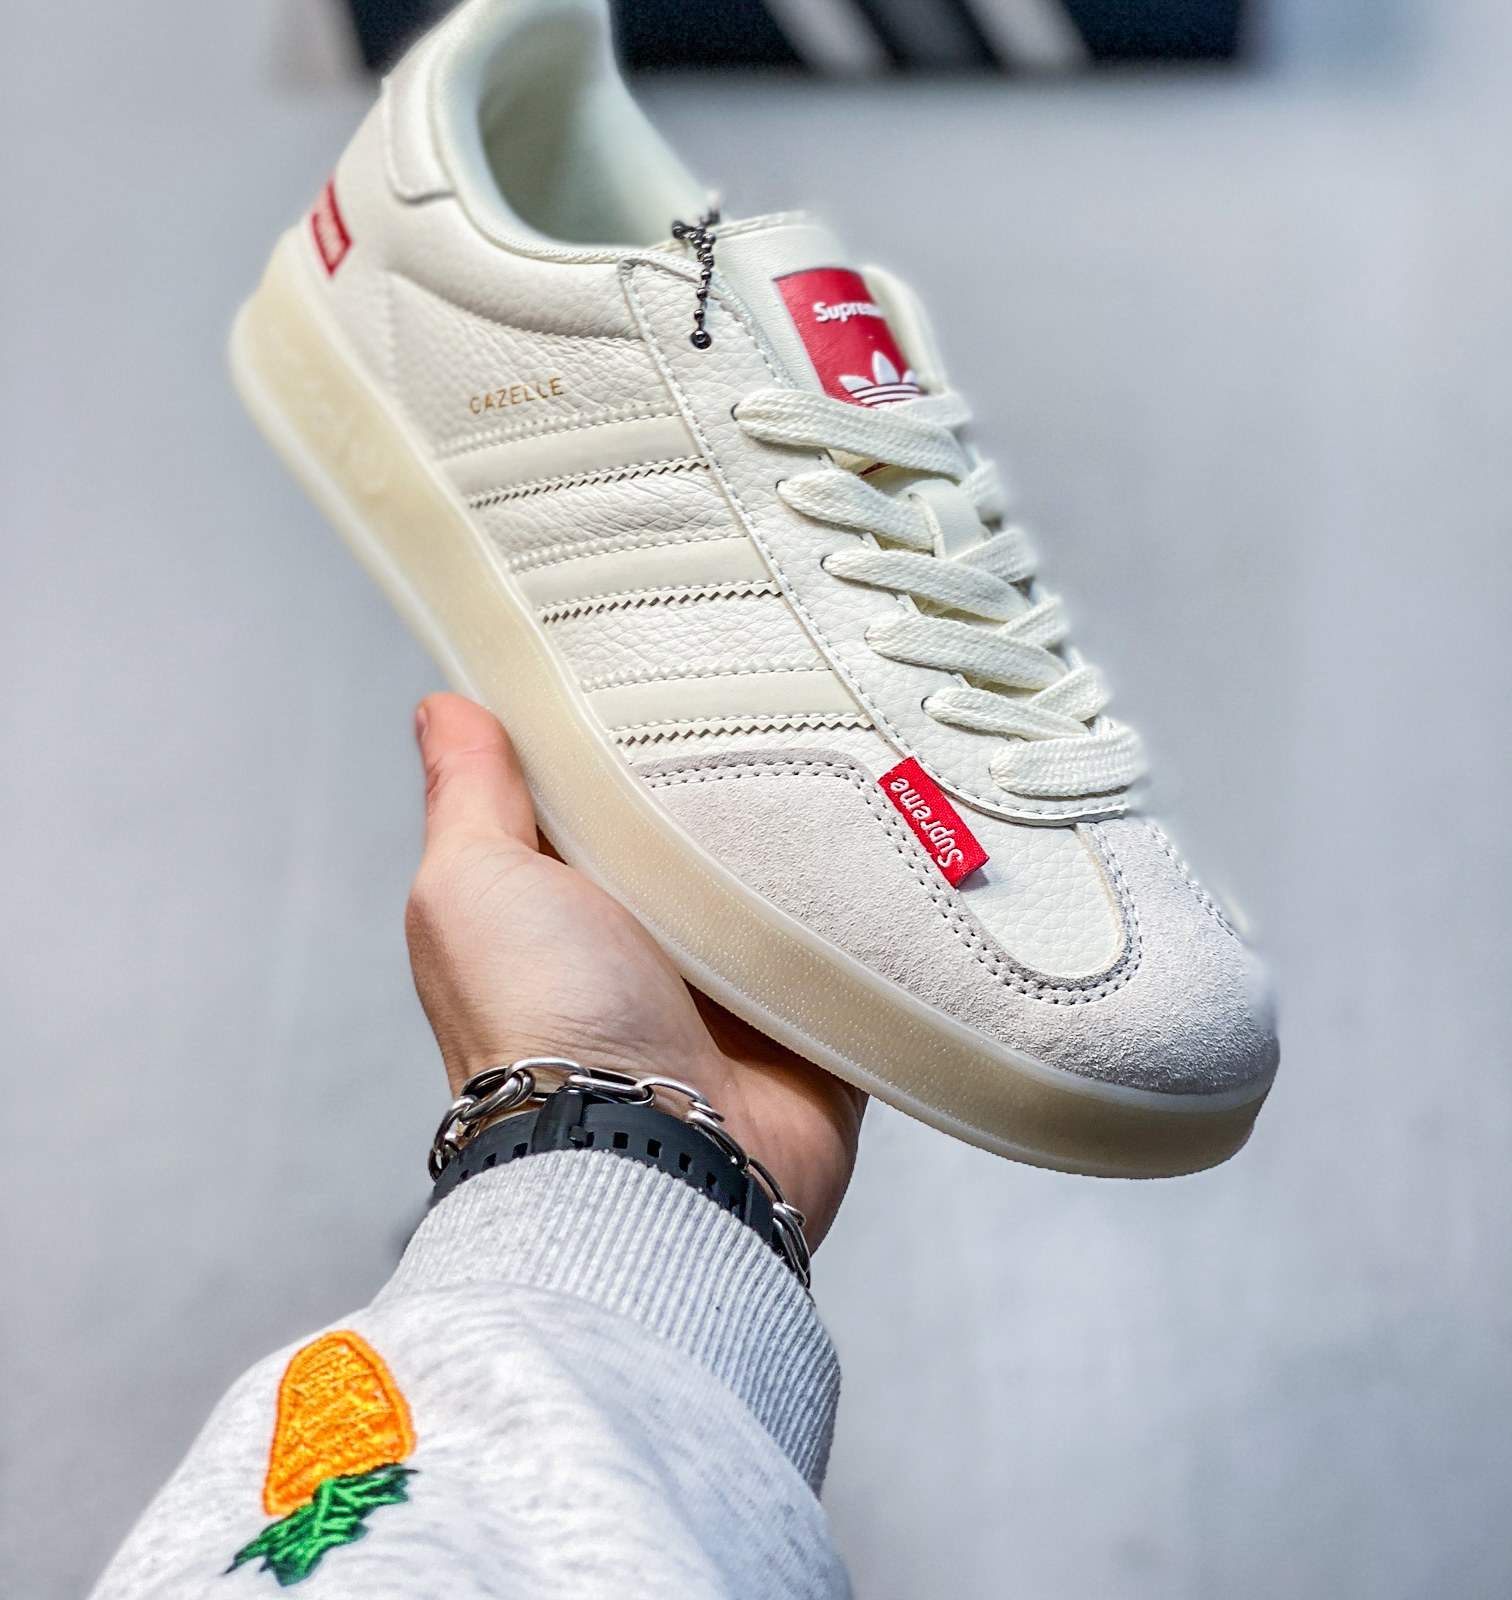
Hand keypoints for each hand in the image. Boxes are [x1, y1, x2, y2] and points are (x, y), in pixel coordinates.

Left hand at [406, 694, 864, 1245]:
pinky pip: (868, 938)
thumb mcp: (473, 884)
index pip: (607, 785)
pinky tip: (908, 830)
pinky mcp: (822, 1016)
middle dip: (745, 764)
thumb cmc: (541, 1027)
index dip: (630, 723)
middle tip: (788, 679)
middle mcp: (657, 937)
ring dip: (821, 829)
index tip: (668, 648)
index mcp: (573, 897)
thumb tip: (441, 707)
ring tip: (860, 737)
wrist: (653, 1154)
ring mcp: (744, 979)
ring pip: (796, 872)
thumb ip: (468, 793)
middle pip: (712, 821)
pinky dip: (883, 898)